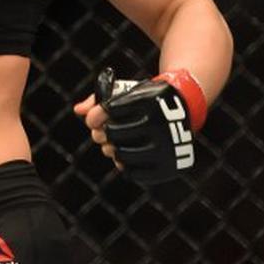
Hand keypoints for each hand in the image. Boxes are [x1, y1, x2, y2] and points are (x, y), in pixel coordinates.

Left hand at [75, 67, 206, 184]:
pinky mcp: (170, 165)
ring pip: (122, 154)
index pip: (110, 109)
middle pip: (113, 134)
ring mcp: (167, 146)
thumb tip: (78, 110)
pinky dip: (125, 166)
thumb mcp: (128, 91)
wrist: (185, 105)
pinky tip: (125, 157)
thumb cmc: (147, 98)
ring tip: (111, 146)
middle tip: (99, 134)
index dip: (95, 116)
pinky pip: (136, 173)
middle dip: (102, 134)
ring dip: (111, 150)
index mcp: (149, 100)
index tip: (92, 119)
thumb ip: (101, 99)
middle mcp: (161, 123)